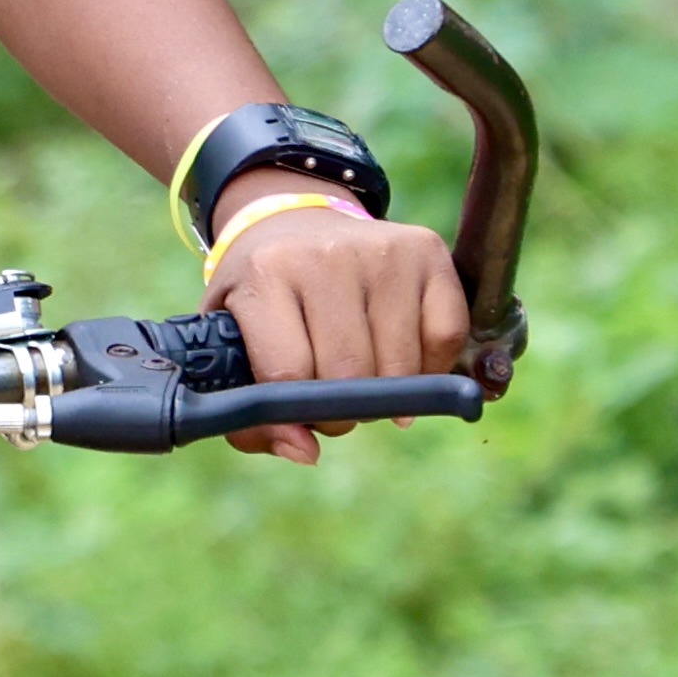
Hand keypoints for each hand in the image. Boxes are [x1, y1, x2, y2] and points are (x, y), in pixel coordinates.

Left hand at [203, 196, 471, 464]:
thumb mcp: (231, 348)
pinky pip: (446, 337)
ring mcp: (381, 250)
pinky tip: (406, 359)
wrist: (294, 224)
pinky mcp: (427, 250)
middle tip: (336, 396)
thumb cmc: (264, 299)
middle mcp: (324, 256)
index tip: (304, 415)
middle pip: (350, 375)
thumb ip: (251, 417)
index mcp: (264, 276)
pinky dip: (431, 367)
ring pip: (400, 366)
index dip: (302, 414)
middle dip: (345, 409)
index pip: (290, 375)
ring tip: (366, 374)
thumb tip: (306, 453)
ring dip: (389, 394)